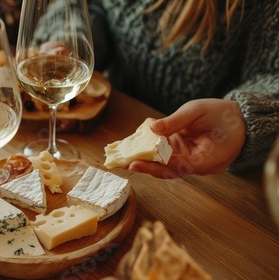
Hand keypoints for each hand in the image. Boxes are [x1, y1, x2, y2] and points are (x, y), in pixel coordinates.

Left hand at [129, 98, 245, 177]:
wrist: (237, 120)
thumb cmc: (221, 113)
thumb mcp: (198, 110)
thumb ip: (176, 120)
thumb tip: (152, 128)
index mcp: (213, 157)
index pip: (187, 164)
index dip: (165, 163)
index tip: (145, 160)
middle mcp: (202, 166)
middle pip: (174, 171)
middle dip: (150, 168)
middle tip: (129, 165)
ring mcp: (193, 163)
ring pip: (168, 169)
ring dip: (148, 165)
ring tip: (125, 162)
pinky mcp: (185, 157)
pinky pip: (167, 161)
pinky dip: (152, 157)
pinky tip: (134, 153)